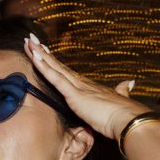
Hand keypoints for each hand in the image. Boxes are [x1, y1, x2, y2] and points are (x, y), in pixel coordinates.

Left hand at [24, 35, 145, 140]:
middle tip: (31, 39)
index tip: (44, 51)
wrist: (129, 120)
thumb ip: (123, 90)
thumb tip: (130, 82)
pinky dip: (44, 67)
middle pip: (57, 66)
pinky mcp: (75, 95)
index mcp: (89, 87)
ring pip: (53, 68)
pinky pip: (55, 79)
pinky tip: (35, 57)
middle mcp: (82, 83)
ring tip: (28, 41)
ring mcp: (78, 87)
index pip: (66, 72)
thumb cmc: (123, 115)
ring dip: (39, 54)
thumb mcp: (121, 100)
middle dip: (43, 52)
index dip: (54, 62)